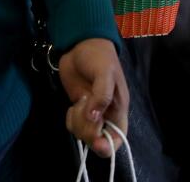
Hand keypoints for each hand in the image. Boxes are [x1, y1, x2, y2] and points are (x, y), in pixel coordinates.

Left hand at [59, 38, 128, 157]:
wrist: (80, 44)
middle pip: (98, 138)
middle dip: (88, 129)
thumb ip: (102, 95)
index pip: (118, 136)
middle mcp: (106, 114)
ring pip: (84, 133)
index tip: (96, 142)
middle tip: (83, 108)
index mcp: (118, 108)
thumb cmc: (98, 56)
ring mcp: (91, 112)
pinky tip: (74, 105)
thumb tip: (94, 117)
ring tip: (80, 102)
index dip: (109, 145)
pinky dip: (71, 120)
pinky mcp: (79, 108)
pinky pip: (74, 125)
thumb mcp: (104, 72)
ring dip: (78, 122)